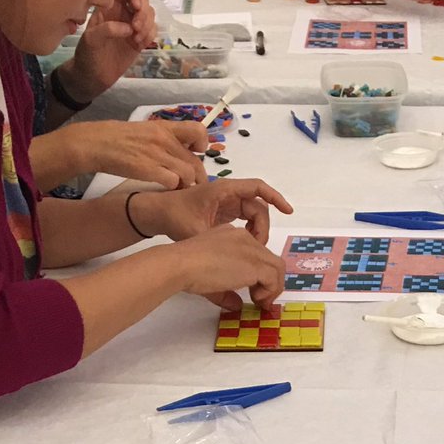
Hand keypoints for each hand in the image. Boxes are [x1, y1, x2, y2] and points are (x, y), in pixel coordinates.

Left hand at [57, 0, 154, 101]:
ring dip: (148, 25)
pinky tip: (139, 45)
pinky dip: (150, 36)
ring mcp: (132, 25)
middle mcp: (122, 11)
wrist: (93, 76)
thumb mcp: (91, 39)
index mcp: (108, 5)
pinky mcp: (140, 39)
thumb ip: (107, 29)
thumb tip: (128, 27)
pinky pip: (152, 30)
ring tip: (136, 40)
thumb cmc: (87, 55)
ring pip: (150, 14)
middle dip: (143, 12)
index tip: (135, 6)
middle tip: (136, 28)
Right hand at [68, 120, 209, 188]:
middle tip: (195, 184)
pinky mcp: (148, 169)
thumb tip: (181, 150)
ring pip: (188, 173)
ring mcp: (157, 154)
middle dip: (198, 176)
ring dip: (186, 184)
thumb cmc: (116, 138)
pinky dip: (173, 188)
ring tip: (179, 189)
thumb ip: (163, 139)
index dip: (202, 144)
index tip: (197, 152)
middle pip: (195, 160)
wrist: (94, 143)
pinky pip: (173, 182)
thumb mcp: (143, 131)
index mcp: (164, 127)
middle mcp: (164, 139)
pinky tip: (166, 190)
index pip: (198, 130)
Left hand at [137, 178, 293, 241]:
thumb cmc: (173, 216)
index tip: (288, 211)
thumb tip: (240, 255)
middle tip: (259, 247)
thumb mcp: (197, 231)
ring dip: (257, 231)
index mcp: (224, 190)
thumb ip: (220, 243)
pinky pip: (244, 219)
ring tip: (251, 249)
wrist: (154, 214)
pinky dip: (249, 231)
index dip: (275, 198)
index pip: (258, 188)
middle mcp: (228, 193)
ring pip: (252, 214)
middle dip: (263, 226)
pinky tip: (244, 246)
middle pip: (258, 206)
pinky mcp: (222, 212)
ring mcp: (225, 203)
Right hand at [175, 225, 286, 311]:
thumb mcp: (210, 280)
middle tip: (261, 299)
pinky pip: (273, 279)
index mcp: (232, 235)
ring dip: (272, 287)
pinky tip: (256, 300)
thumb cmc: (187, 268)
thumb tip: (236, 305)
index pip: (255, 253)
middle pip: (269, 259)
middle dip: (269, 280)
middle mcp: (244, 238)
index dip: (258, 273)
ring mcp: (251, 249)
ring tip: (261, 302)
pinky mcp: (255, 264)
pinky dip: (270, 291)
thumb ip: (226, 292)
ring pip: (276, 267)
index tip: (253, 289)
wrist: (181, 264)